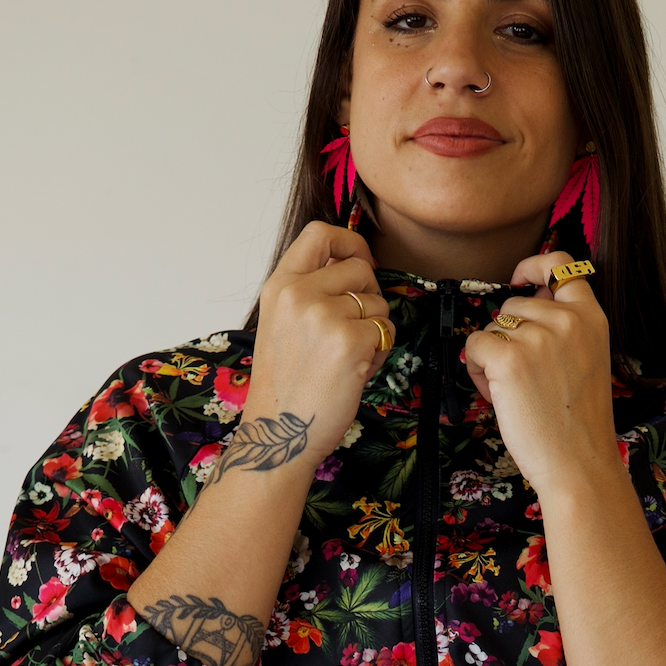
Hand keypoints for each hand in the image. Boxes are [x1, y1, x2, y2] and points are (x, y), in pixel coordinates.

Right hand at [228, 222, 394, 483]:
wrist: (279, 432)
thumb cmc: (286, 385)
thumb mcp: (282, 323)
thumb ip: (309, 290)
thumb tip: (354, 264)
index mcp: (279, 285)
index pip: (319, 233)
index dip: (350, 242)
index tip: (360, 263)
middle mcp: (299, 294)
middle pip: (359, 269)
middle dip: (369, 298)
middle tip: (353, 331)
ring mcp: (324, 316)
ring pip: (377, 303)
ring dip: (374, 330)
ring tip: (347, 359)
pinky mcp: (350, 341)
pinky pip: (386, 330)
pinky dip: (380, 352)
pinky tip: (356, 371)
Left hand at [461, 251, 622, 504]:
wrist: (579, 464)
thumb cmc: (579, 424)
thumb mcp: (587, 361)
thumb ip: (564, 329)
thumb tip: (524, 304)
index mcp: (592, 318)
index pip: (562, 266)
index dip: (534, 266)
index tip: (520, 277)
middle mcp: (566, 319)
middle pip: (513, 303)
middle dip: (507, 335)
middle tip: (522, 376)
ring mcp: (537, 336)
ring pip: (492, 326)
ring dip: (492, 356)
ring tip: (514, 391)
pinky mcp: (508, 357)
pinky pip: (475, 345)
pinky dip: (476, 370)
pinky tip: (498, 395)